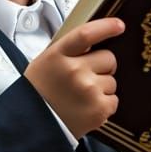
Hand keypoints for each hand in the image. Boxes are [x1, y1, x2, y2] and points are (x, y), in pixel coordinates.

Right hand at [24, 18, 124, 139]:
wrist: (31, 126)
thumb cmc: (38, 94)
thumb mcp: (45, 63)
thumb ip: (68, 51)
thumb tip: (93, 42)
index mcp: (58, 56)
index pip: (87, 34)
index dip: (106, 27)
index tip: (119, 25)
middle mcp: (74, 70)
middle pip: (108, 58)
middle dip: (103, 66)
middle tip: (87, 77)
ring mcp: (88, 90)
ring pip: (112, 80)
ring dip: (102, 87)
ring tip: (82, 97)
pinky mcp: (99, 109)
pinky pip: (114, 99)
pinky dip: (104, 104)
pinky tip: (87, 108)